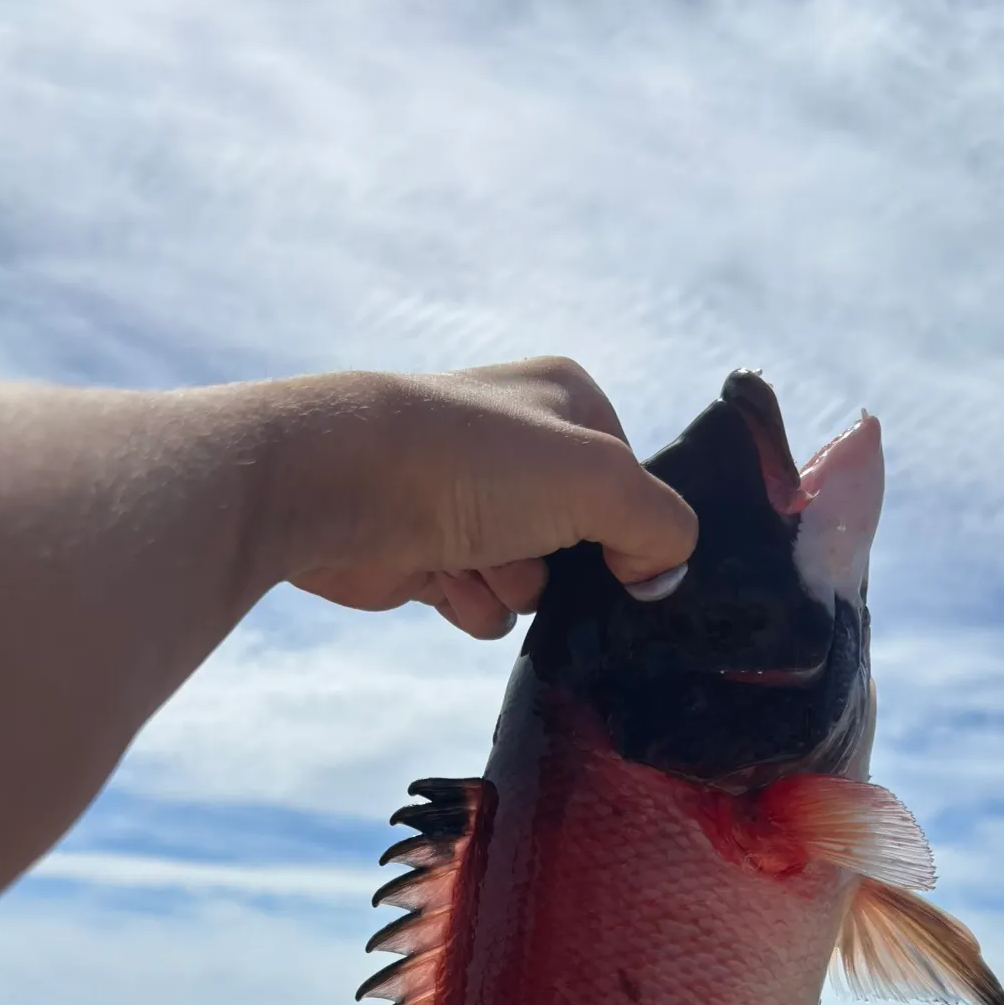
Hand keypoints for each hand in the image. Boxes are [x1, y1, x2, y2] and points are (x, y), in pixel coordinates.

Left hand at [262, 357, 697, 637]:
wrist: (342, 487)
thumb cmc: (475, 465)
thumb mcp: (604, 480)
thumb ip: (662, 526)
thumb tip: (659, 574)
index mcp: (566, 402)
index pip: (631, 481)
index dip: (627, 525)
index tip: (615, 550)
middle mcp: (519, 444)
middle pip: (583, 538)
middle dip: (564, 565)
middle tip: (535, 553)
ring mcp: (471, 497)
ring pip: (534, 578)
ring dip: (514, 587)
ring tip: (478, 562)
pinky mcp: (430, 549)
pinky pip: (483, 602)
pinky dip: (471, 602)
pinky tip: (445, 580)